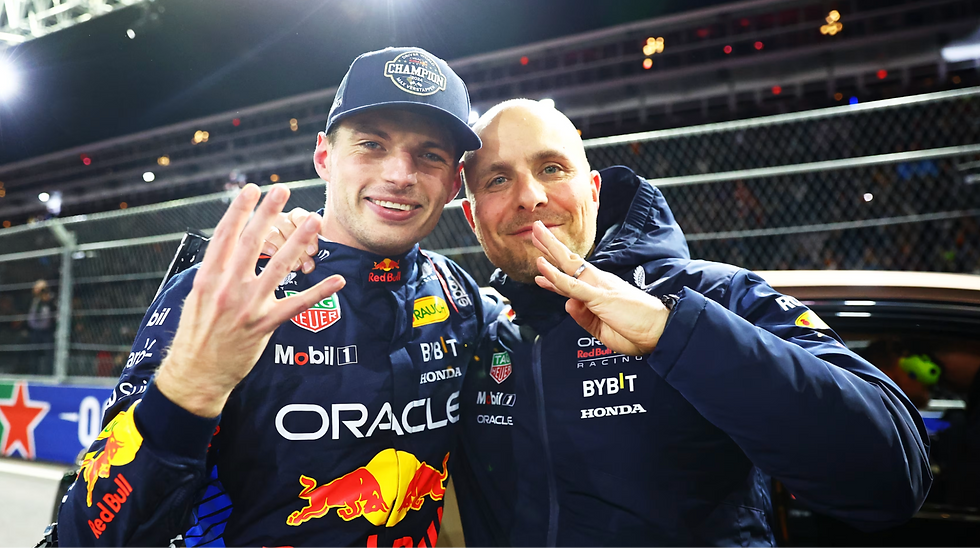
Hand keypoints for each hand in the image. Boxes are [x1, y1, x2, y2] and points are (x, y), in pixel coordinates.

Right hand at [156, 185, 345, 416]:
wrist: (196, 373)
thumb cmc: (196, 334)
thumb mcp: (195, 298)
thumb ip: (212, 273)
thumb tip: (223, 249)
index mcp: (208, 277)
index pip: (224, 236)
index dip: (238, 210)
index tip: (251, 190)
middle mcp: (227, 288)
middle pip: (251, 242)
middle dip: (267, 213)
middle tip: (282, 190)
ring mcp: (247, 306)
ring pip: (278, 267)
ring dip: (298, 242)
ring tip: (313, 221)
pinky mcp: (264, 325)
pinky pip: (297, 305)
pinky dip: (318, 291)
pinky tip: (337, 280)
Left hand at [531, 221, 668, 355]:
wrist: (661, 332)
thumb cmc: (638, 330)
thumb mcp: (603, 328)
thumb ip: (585, 317)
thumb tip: (568, 305)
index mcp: (601, 291)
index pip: (573, 278)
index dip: (554, 271)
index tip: (540, 265)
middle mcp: (600, 283)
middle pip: (570, 262)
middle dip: (551, 246)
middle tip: (536, 231)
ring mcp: (599, 287)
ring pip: (569, 265)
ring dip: (550, 249)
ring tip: (536, 233)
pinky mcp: (600, 297)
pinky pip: (573, 286)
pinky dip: (556, 276)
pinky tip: (542, 268)